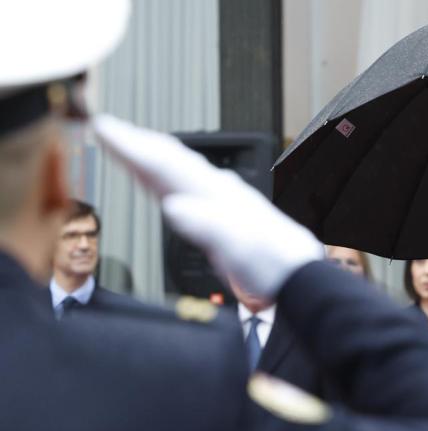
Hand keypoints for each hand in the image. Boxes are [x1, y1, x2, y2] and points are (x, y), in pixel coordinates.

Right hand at [93, 114, 322, 298]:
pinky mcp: (220, 223)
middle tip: (106, 128)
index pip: (166, 162)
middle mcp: (217, 192)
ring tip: (126, 147)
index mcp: (215, 194)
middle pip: (171, 160)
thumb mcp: (237, 248)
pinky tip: (161, 189)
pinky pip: (188, 194)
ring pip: (179, 172)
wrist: (299, 281)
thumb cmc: (273, 266)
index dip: (131, 146)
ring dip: (151, 159)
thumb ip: (207, 226)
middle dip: (137, 143)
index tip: (104, 128)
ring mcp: (220, 205)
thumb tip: (174, 207)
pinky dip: (169, 185)